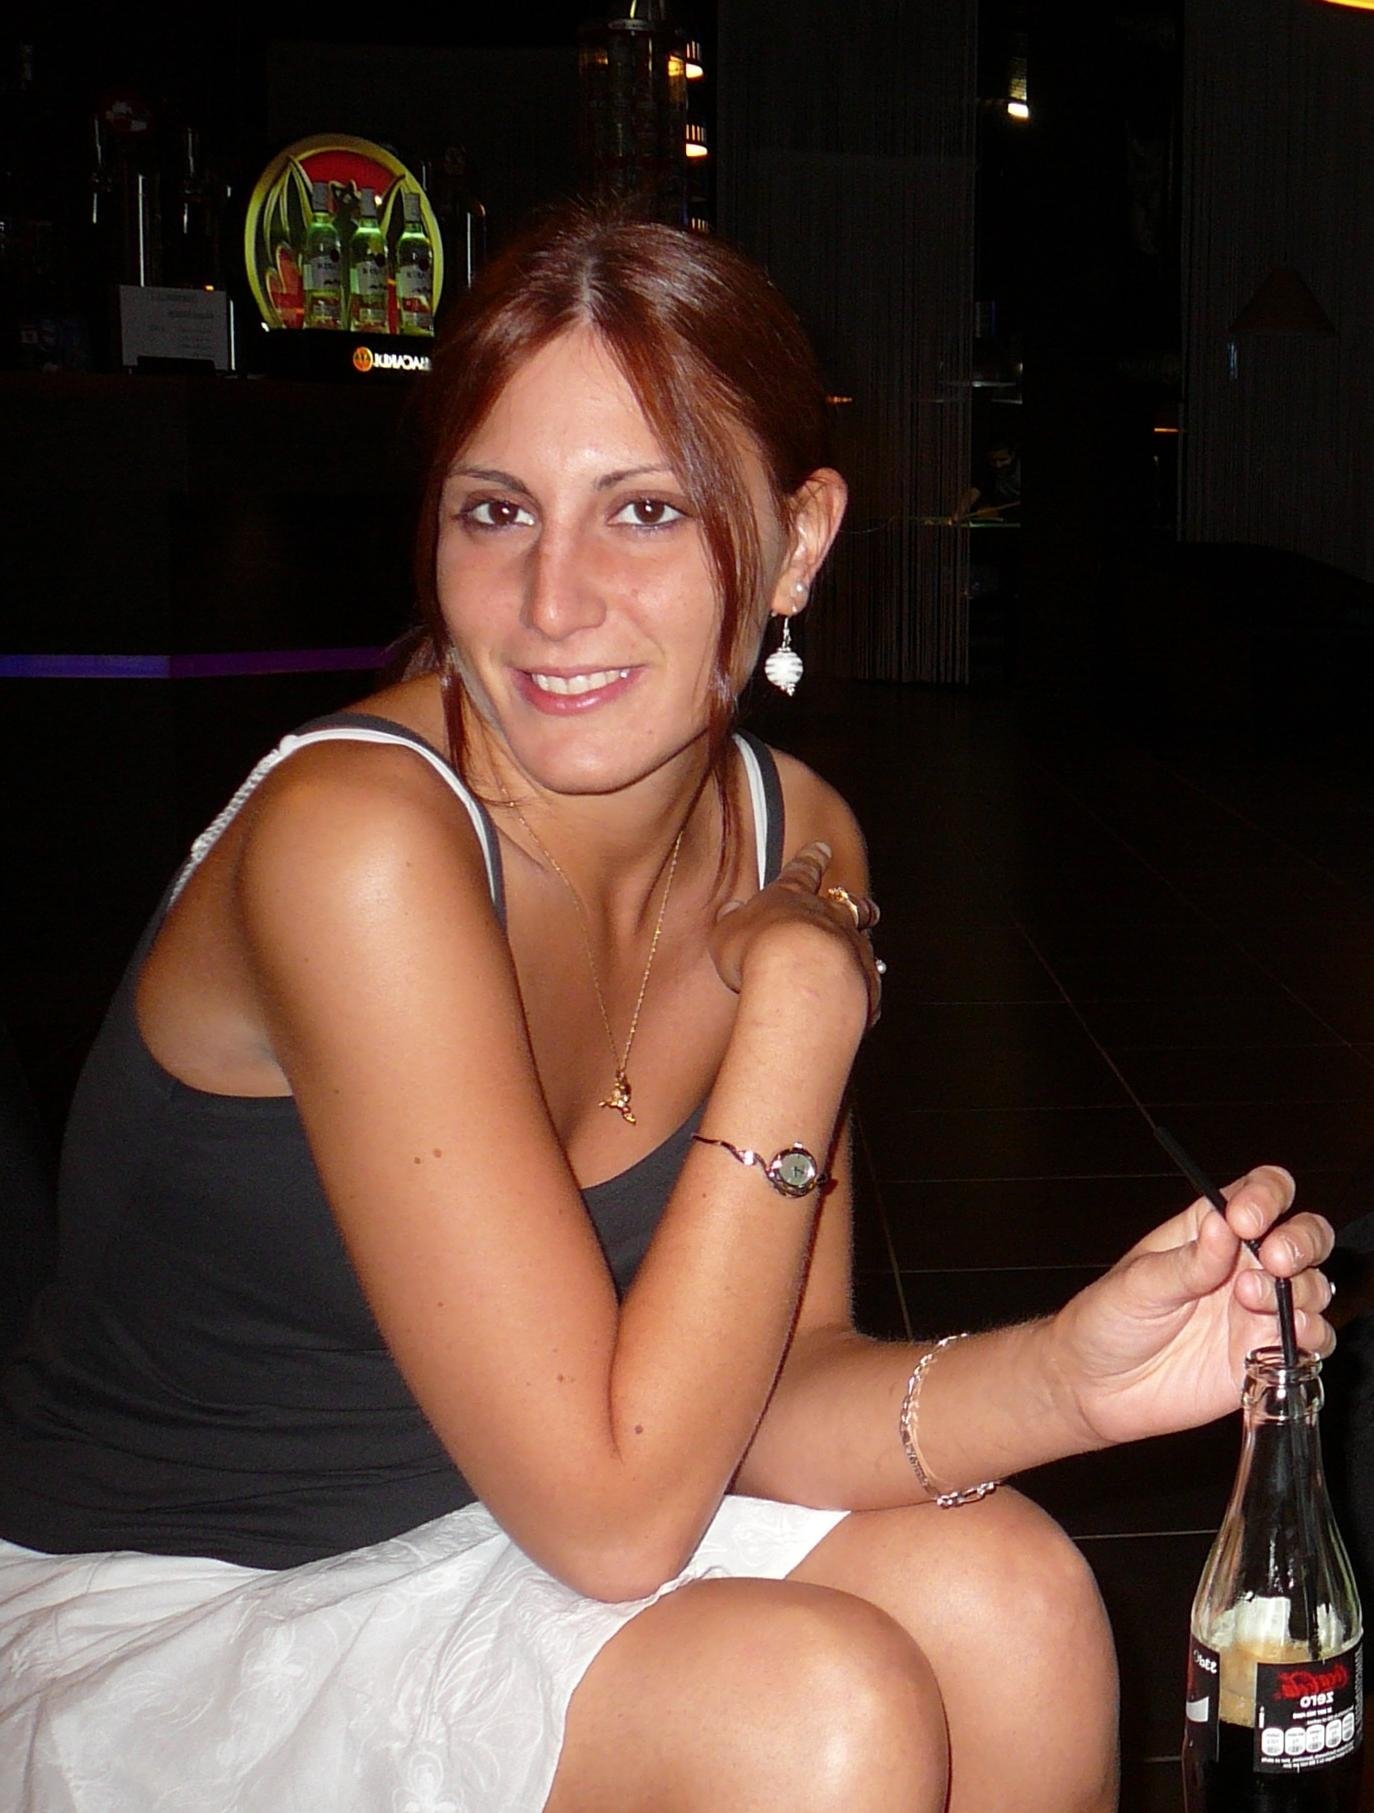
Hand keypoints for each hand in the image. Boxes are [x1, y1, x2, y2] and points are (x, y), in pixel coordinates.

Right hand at [709, 840, 882, 1025]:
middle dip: (852, 902)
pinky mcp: (865, 977)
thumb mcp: (727, 933)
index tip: (822, 847)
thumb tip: (730, 909)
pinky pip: (866, 978)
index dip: (811, 859)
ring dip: (860, 943)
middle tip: (859, 903)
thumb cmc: (757, 952)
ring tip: (861, 948)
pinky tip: (859, 996)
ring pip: (863, 939)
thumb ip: (731, 920)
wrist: (800, 980)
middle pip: (848, 903)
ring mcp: (852, 945)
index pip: (803, 870)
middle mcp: (829, 916)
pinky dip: (861, 983)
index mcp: (792, 898)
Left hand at [1045, 1165, 1335, 1447]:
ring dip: (1302, 1289)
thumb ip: (1188, 1261)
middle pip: (1305, 1236)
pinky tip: (1285, 1336)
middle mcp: (1245, 1266)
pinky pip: (1315, 1341)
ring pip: (1315, 1286)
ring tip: (1250, 1300)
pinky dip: (1313, 1334)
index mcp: (1212, 1230)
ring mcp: (1260, 1311)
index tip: (1244, 1219)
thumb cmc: (1109, 1320)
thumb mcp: (1139, 1283)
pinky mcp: (1267, 1355)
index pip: (1262, 1193)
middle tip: (1273, 1259)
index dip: (1267, 1197)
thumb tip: (1224, 1224)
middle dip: (1301, 1241)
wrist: (1097, 1387)